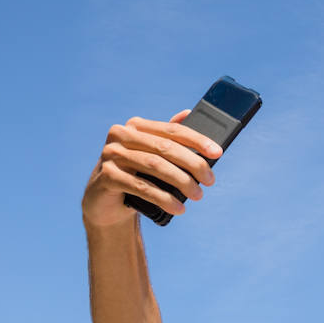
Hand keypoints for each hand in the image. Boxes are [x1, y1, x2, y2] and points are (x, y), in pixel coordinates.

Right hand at [82, 111, 221, 227]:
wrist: (106, 203)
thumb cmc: (135, 176)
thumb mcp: (151, 156)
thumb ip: (167, 137)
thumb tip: (189, 113)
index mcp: (135, 126)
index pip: (172, 130)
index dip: (197, 140)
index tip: (217, 153)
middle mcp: (121, 135)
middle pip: (165, 147)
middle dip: (193, 164)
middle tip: (210, 181)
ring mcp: (111, 155)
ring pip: (155, 166)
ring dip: (182, 182)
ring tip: (198, 195)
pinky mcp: (107, 176)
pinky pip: (142, 187)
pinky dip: (164, 199)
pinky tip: (178, 209)